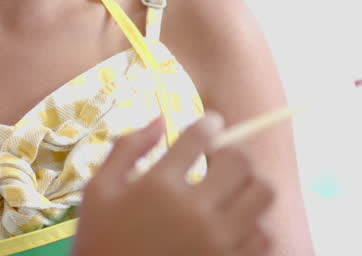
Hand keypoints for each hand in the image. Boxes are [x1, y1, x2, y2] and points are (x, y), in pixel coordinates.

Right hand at [73, 114, 274, 255]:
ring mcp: (218, 240)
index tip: (212, 126)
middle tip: (219, 162)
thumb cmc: (100, 242)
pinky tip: (232, 226)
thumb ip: (127, 149)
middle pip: (239, 162)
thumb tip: (160, 119)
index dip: (209, 124)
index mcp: (160, 185)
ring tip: (230, 194)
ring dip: (247, 187)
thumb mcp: (98, 192)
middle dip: (230, 155)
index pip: (200, 136)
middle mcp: (194, 210)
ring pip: (262, 194)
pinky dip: (252, 226)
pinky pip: (263, 235)